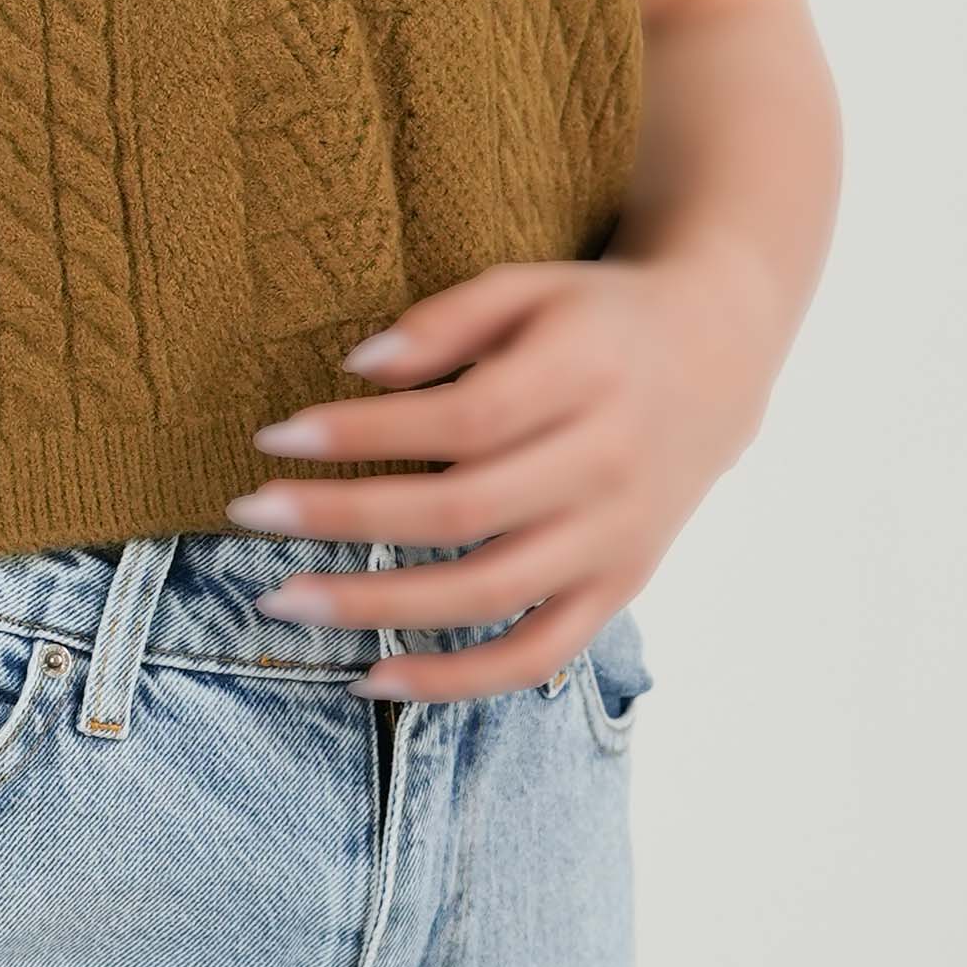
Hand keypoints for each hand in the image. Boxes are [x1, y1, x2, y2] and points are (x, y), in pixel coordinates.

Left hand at [223, 253, 771, 702]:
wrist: (717, 354)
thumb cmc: (592, 319)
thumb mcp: (527, 285)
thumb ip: (445, 319)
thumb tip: (357, 369)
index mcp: (586, 379)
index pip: (462, 421)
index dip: (364, 435)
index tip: (275, 436)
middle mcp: (608, 467)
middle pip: (463, 512)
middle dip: (343, 520)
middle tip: (248, 516)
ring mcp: (618, 539)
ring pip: (491, 595)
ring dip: (378, 607)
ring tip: (282, 598)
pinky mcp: (620, 588)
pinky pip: (536, 656)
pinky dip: (456, 681)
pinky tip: (372, 676)